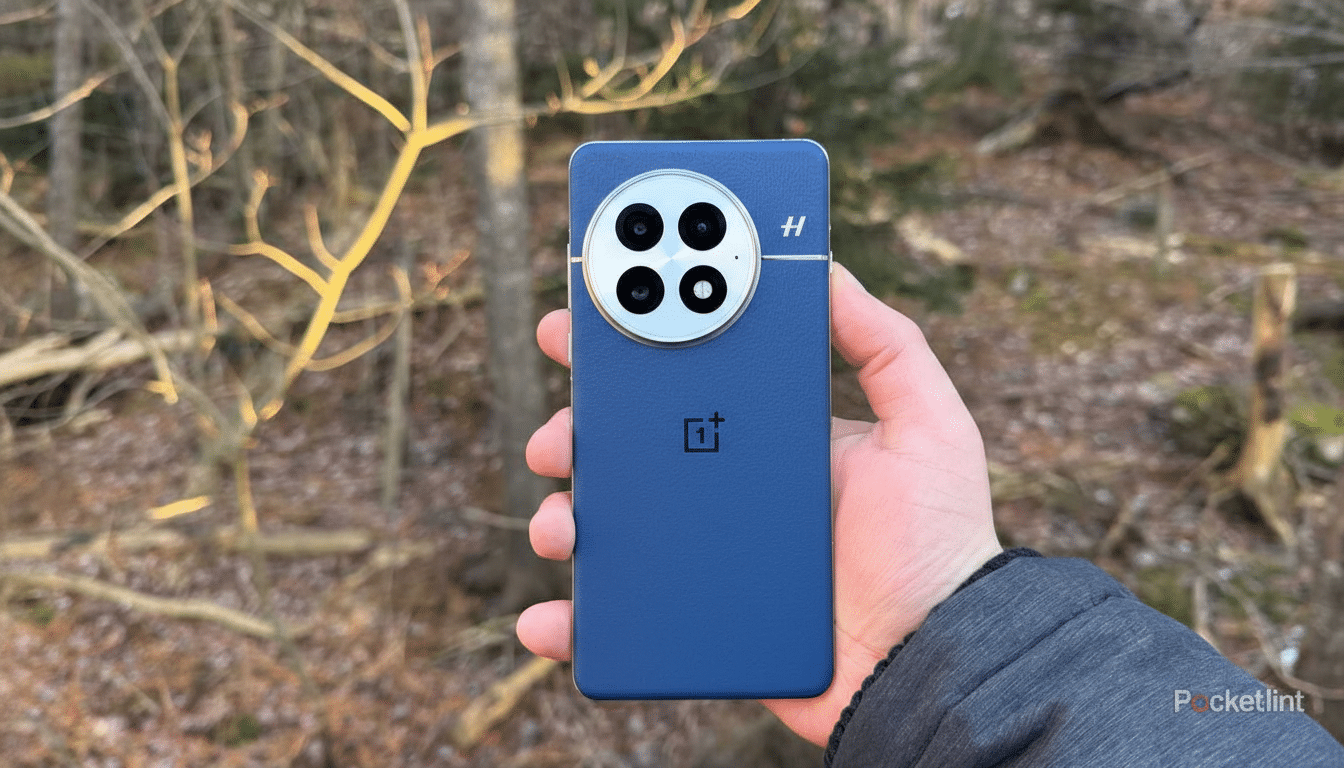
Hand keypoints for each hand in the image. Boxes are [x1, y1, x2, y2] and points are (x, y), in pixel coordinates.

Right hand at [517, 262, 1000, 745]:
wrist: (939, 659)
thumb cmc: (939, 542)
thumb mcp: (927, 425)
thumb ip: (886, 345)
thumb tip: (826, 267)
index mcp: (765, 443)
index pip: (683, 384)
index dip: (626, 355)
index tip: (578, 327)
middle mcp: (725, 495)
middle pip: (627, 452)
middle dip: (574, 432)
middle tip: (560, 432)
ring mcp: (704, 560)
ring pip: (609, 530)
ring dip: (562, 518)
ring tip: (562, 523)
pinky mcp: (695, 626)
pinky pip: (617, 622)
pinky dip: (570, 622)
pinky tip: (550, 618)